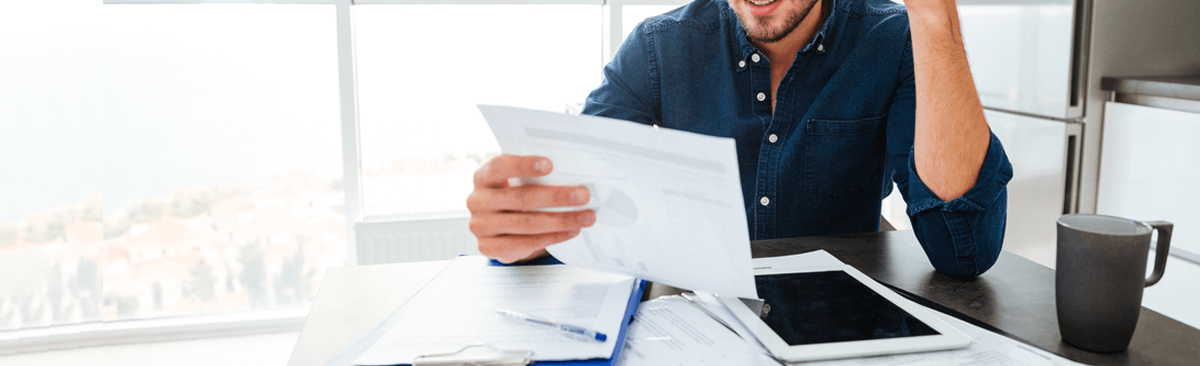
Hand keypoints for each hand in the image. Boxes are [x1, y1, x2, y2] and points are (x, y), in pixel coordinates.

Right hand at [467, 154, 595, 262]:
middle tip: (583, 195)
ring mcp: (480, 226)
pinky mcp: (488, 247)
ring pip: (526, 223)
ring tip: (585, 217)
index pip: (500, 167)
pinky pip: (525, 243)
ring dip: (561, 220)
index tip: (550, 165)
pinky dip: (552, 238)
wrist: (498, 227)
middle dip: (556, 197)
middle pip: (520, 198)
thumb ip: (534, 177)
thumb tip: (573, 176)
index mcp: (483, 177)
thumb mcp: (516, 182)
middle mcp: (477, 200)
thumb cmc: (513, 196)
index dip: (524, 165)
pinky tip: (570, 232)